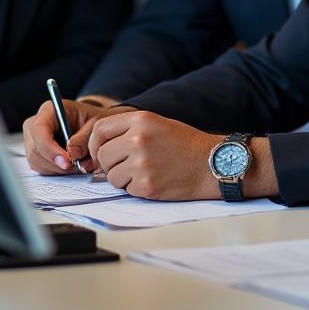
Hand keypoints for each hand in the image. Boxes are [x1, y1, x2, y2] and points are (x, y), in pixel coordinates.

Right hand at [23, 98, 115, 173]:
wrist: (88, 123)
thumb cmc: (90, 120)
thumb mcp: (94, 124)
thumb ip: (84, 138)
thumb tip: (72, 154)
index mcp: (48, 110)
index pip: (39, 131)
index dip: (50, 149)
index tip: (67, 161)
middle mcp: (35, 125)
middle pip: (35, 150)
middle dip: (57, 162)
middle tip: (77, 164)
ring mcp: (32, 140)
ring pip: (37, 162)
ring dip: (58, 168)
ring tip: (76, 161)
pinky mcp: (35, 154)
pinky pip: (41, 168)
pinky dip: (56, 170)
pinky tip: (69, 163)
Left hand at [87, 110, 220, 199]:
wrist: (213, 163)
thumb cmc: (187, 145)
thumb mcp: (158, 124)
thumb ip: (129, 131)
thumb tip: (99, 150)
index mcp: (141, 120)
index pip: (100, 130)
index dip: (95, 144)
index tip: (99, 152)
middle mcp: (138, 139)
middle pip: (102, 155)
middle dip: (109, 163)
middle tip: (127, 165)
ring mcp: (141, 163)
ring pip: (111, 175)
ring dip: (123, 178)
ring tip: (146, 171)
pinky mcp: (146, 185)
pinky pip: (125, 189)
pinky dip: (135, 188)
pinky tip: (154, 180)